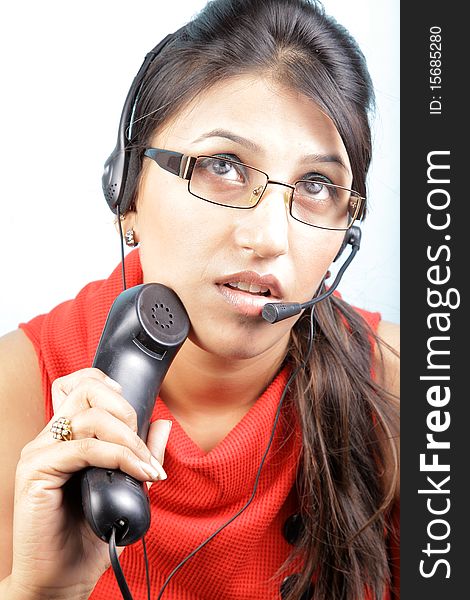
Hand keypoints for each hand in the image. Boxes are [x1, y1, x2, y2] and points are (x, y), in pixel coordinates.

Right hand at [8, 368, 170, 599]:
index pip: (81, 385)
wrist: (62, 578)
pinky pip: (85, 449)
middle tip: (142, 447)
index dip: (110, 387)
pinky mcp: (36, 472)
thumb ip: (141, 452)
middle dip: (126, 411)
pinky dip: (119, 457)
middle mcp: (49, 438)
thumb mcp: (126, 485)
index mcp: (65, 436)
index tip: (136, 416)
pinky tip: (137, 472)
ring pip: (89, 416)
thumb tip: (162, 422)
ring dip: (128, 438)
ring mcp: (40, 452)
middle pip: (87, 390)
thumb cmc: (89, 534)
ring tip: (145, 465)